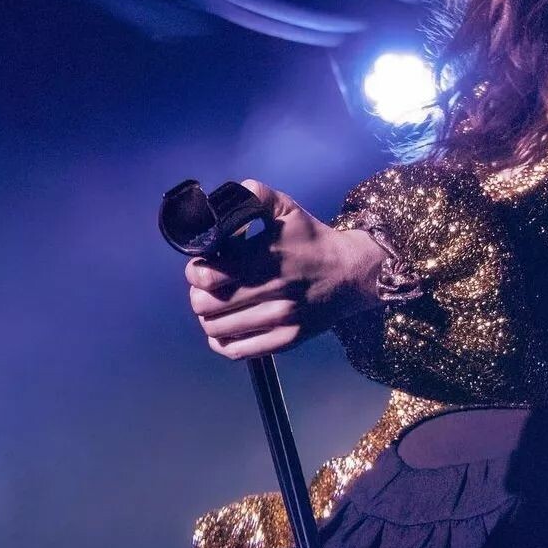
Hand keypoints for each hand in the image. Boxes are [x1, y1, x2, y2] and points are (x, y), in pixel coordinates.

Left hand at [184, 179, 384, 359]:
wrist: (352, 272)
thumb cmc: (312, 239)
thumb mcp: (287, 208)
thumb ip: (254, 196)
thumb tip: (223, 199)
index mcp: (267, 257)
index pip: (208, 275)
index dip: (195, 270)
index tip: (202, 265)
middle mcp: (273, 291)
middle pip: (206, 305)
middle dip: (199, 293)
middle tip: (209, 286)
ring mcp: (280, 319)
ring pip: (217, 329)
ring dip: (209, 317)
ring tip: (218, 305)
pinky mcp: (287, 340)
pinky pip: (237, 351)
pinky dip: (221, 341)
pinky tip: (226, 327)